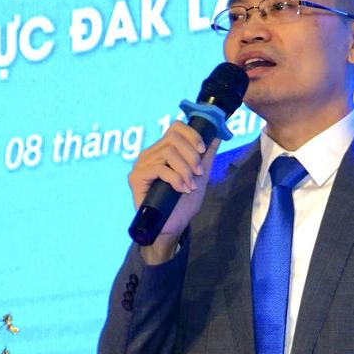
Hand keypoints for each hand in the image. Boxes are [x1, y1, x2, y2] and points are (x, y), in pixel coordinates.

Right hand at [128, 122, 218, 261]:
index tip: (203, 150)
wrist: (173, 226)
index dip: (192, 134)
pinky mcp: (136, 178)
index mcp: (163, 150)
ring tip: (190, 186)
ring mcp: (141, 165)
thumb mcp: (200, 176)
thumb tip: (217, 135)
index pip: (175, 127)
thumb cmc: (184, 202)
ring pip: (168, 153)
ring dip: (185, 170)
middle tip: (199, 173)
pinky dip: (175, 178)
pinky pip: (159, 168)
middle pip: (173, 138)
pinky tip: (182, 189)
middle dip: (191, 155)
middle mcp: (150, 154)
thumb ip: (206, 156)